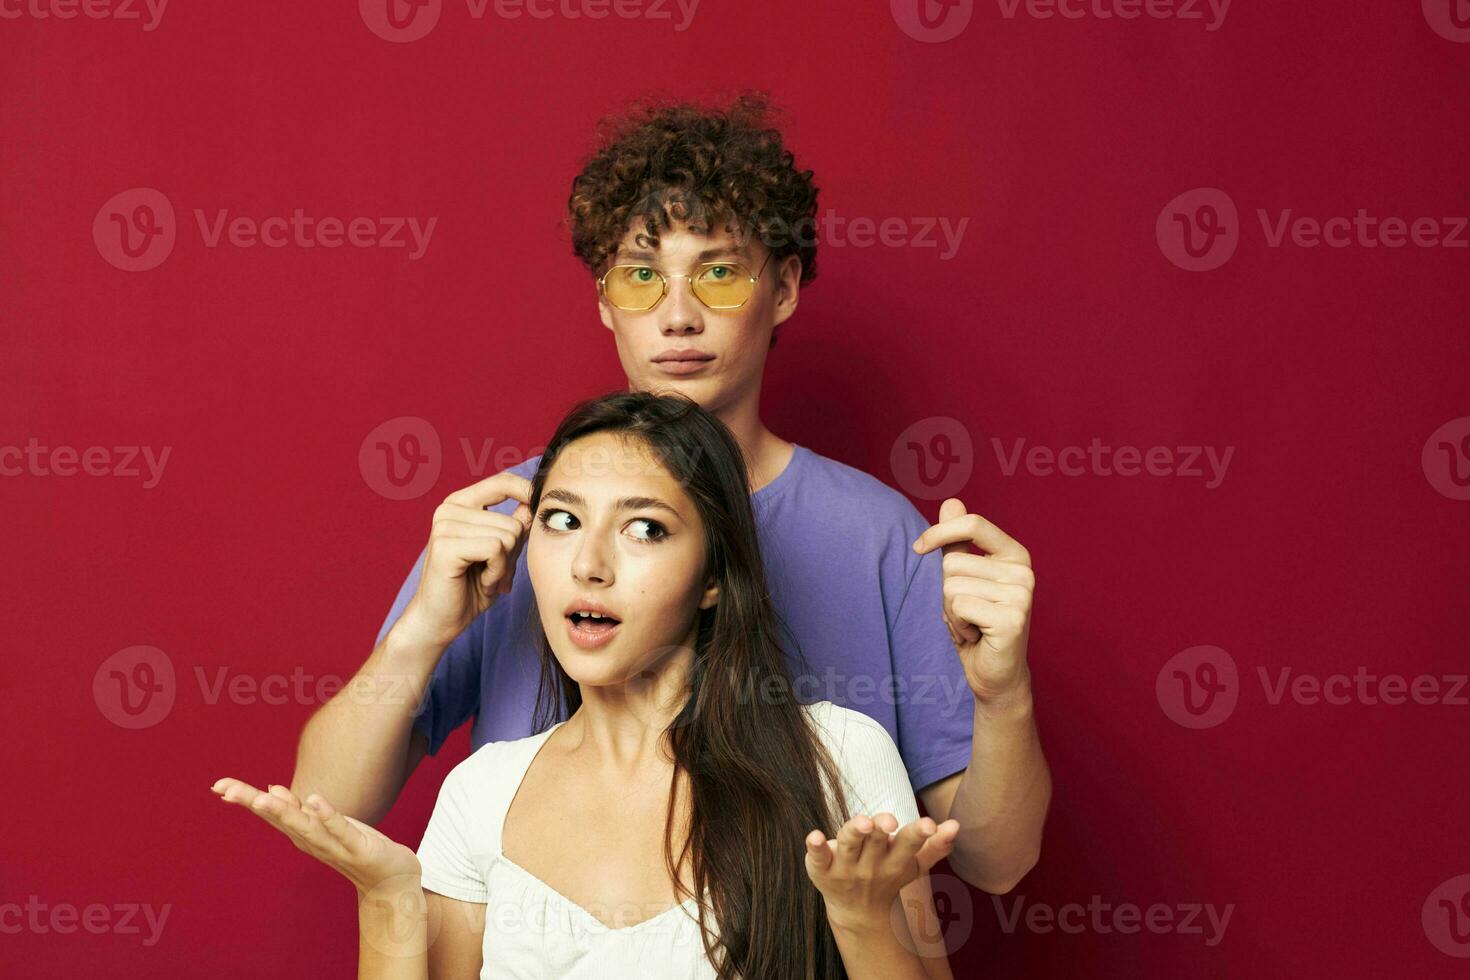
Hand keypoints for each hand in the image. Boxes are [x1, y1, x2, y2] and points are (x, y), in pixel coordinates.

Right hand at [211, 778, 421, 898]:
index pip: (268, 812)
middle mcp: (310, 840)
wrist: (388, 878)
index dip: (245, 798)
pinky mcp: (357, 847)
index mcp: (301, 832)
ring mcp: (333, 845)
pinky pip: (340, 830)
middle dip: (253, 803)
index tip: (218, 785)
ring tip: (261, 796)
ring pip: (304, 826)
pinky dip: (326, 815)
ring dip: (283, 811)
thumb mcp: (323, 825)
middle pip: (279, 818)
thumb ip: (298, 810)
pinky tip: (313, 799)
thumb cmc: (354, 847)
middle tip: (225, 790)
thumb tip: (270, 789)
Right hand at [398, 470, 533, 646]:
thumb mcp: (501, 552)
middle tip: (494, 573)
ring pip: (507, 536)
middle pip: (513, 521)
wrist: (441, 621)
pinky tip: (483, 582)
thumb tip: (536, 502)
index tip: (541, 512)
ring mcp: (444, 525)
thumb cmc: (471, 587)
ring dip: (504, 566)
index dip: (528, 493)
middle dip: (512, 554)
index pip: (503, 482)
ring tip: (486, 578)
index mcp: (460, 504)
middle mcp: (449, 509)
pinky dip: (497, 571)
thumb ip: (515, 525)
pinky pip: (495, 549)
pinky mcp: (445, 546)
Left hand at [804, 813, 958, 931]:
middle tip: (888, 821)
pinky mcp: (821, 868)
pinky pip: (816, 857)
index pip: (908, 843)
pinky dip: (815, 847)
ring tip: (862, 823)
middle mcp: (869, 863)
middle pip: (876, 841)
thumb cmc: (889, 876)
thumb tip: (956, 825)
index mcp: (894, 859)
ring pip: (848, 844)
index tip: (928, 824)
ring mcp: (844, 866)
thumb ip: (935, 846)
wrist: (857, 911)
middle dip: (882, 829)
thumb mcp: (913, 864)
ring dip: (854, 832)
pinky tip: (814, 836)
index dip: (919, 833)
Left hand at [912, 498, 1034, 704]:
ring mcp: (1022, 594)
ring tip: (972, 624)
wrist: (995, 673)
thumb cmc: (976, 623)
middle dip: (947, 591)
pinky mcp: (1013, 618)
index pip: (973, 523)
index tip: (918, 547)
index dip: (939, 532)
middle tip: (968, 612)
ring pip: (951, 586)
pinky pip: (958, 606)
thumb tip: (951, 501)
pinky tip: (976, 635)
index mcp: (1015, 554)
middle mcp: (1024, 570)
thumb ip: (958, 542)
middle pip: (953, 562)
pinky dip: (957, 625)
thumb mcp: (964, 578)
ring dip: (951, 611)